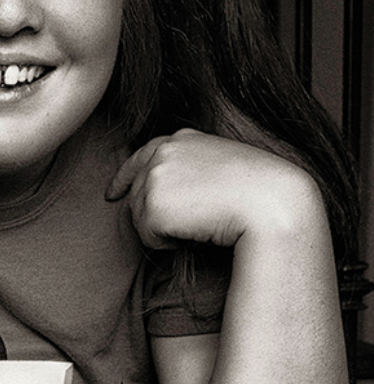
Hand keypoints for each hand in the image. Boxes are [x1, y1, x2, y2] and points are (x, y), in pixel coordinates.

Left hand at [105, 128, 321, 249]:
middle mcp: (162, 152)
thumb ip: (192, 167)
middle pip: (139, 196)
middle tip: (199, 218)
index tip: (112, 193)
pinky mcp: (153, 204)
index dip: (123, 178)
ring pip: (141, 218)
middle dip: (159, 215)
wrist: (271, 203)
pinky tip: (196, 231)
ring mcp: (155, 176)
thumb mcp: (223, 166)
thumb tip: (166, 188)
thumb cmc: (258, 191)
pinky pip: (148, 238)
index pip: (141, 156)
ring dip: (166, 230)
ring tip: (202, 222)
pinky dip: (169, 243)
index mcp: (181, 139)